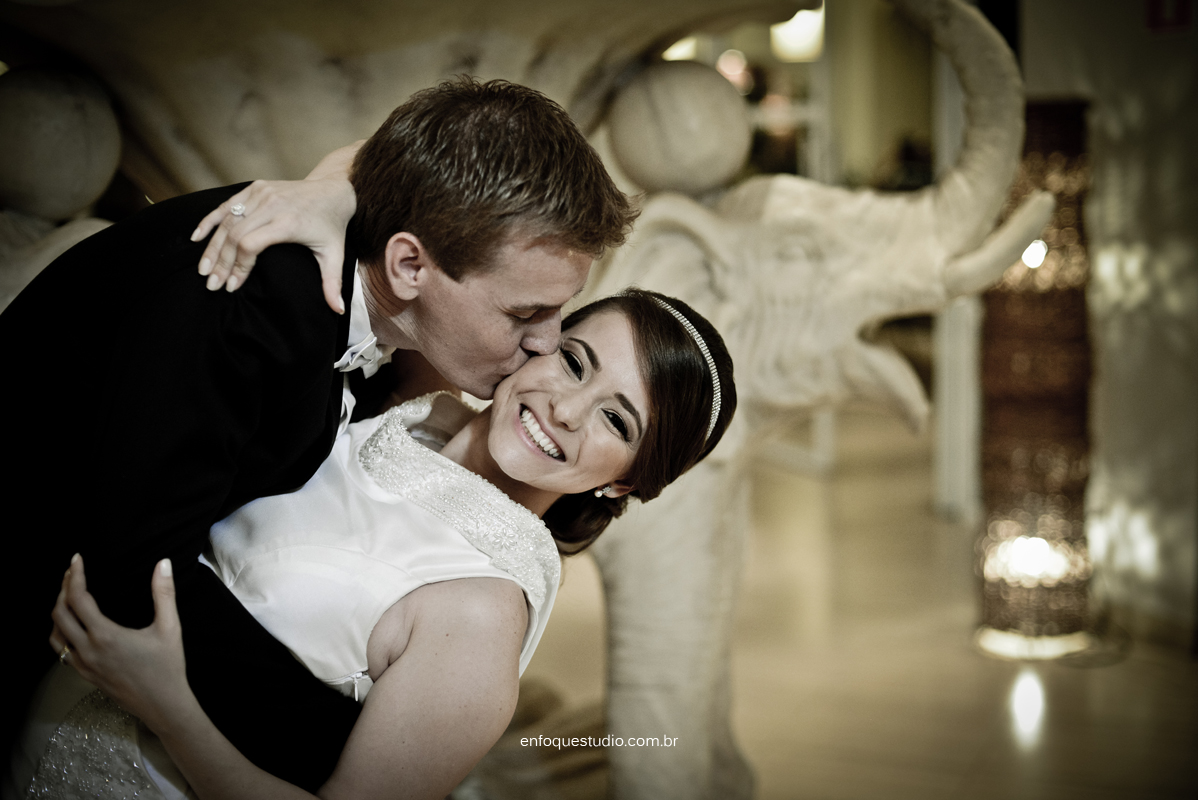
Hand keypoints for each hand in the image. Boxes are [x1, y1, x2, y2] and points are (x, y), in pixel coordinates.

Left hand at [50, 556, 194, 730]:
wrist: (162, 705)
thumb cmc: (168, 667)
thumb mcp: (170, 628)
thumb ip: (164, 594)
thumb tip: (162, 563)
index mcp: (105, 635)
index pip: (78, 598)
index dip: (74, 576)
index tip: (77, 559)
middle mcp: (87, 649)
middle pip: (60, 613)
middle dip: (63, 588)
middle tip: (72, 572)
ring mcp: (83, 664)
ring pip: (54, 633)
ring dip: (58, 610)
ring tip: (68, 595)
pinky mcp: (84, 674)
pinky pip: (61, 650)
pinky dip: (61, 631)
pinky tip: (74, 625)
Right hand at [191, 176, 355, 313]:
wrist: (333, 190)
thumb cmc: (332, 225)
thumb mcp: (334, 254)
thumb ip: (332, 283)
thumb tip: (337, 310)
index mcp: (287, 222)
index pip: (251, 245)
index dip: (238, 267)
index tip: (232, 286)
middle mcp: (271, 205)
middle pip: (234, 236)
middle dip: (221, 263)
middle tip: (212, 285)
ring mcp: (261, 193)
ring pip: (227, 222)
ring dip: (212, 247)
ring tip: (204, 270)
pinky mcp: (255, 188)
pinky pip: (226, 205)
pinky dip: (210, 221)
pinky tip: (197, 238)